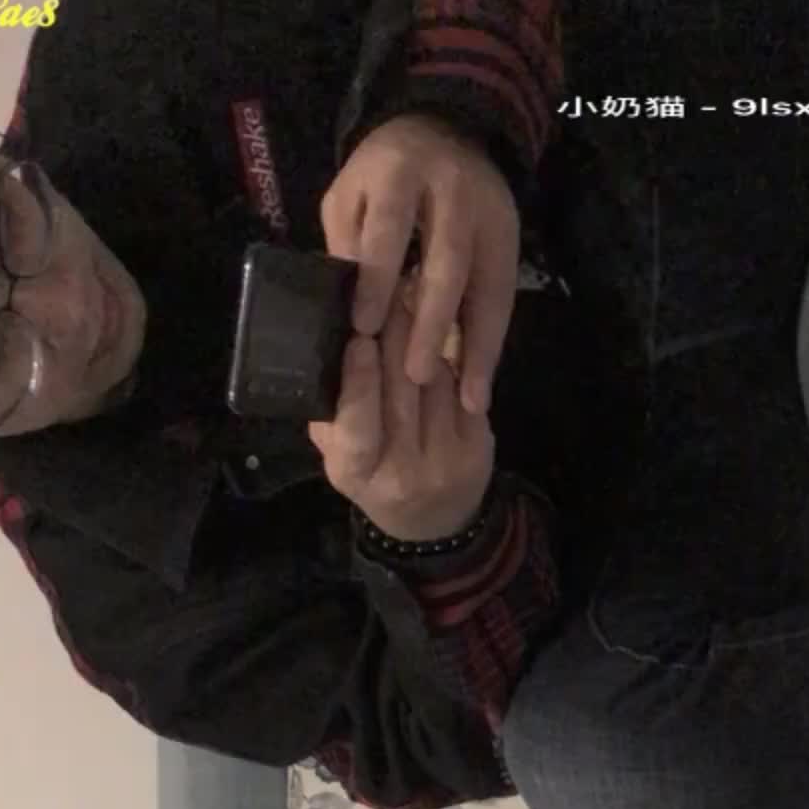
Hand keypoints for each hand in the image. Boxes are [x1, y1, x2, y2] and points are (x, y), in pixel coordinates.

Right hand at [307, 281, 494, 543]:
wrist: (435, 522)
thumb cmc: (376, 477)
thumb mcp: (340, 456)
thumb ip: (331, 413)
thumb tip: (329, 350)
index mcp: (357, 473)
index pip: (357, 426)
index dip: (359, 380)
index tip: (358, 337)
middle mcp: (403, 471)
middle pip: (401, 392)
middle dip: (393, 336)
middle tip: (387, 287)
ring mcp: (445, 460)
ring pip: (435, 382)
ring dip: (423, 335)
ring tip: (411, 295)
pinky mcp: (479, 447)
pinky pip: (463, 388)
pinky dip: (449, 356)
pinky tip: (437, 329)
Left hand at [319, 112, 519, 417]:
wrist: (446, 129)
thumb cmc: (382, 176)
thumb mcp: (349, 195)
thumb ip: (346, 244)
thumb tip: (341, 313)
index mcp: (400, 173)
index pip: (388, 229)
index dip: (377, 279)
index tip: (364, 329)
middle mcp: (452, 192)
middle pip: (447, 261)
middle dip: (434, 322)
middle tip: (417, 375)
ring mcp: (490, 216)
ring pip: (488, 286)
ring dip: (477, 345)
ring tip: (466, 399)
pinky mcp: (511, 240)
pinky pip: (505, 300)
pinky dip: (493, 346)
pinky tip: (482, 388)